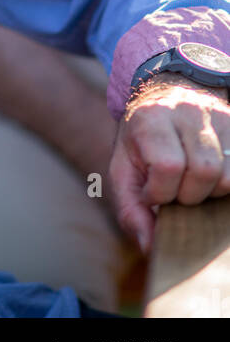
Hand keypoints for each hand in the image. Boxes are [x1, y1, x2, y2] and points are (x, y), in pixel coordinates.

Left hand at [109, 76, 229, 252]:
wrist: (163, 95)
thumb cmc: (140, 139)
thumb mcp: (122, 168)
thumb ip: (130, 208)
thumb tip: (149, 246)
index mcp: (151, 118)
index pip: (169, 167)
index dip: (160, 192)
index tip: (152, 192)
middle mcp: (187, 111)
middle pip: (204, 171)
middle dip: (188, 195)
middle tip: (174, 191)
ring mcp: (217, 117)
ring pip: (228, 175)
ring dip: (209, 191)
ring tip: (191, 183)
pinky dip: (226, 183)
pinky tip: (208, 179)